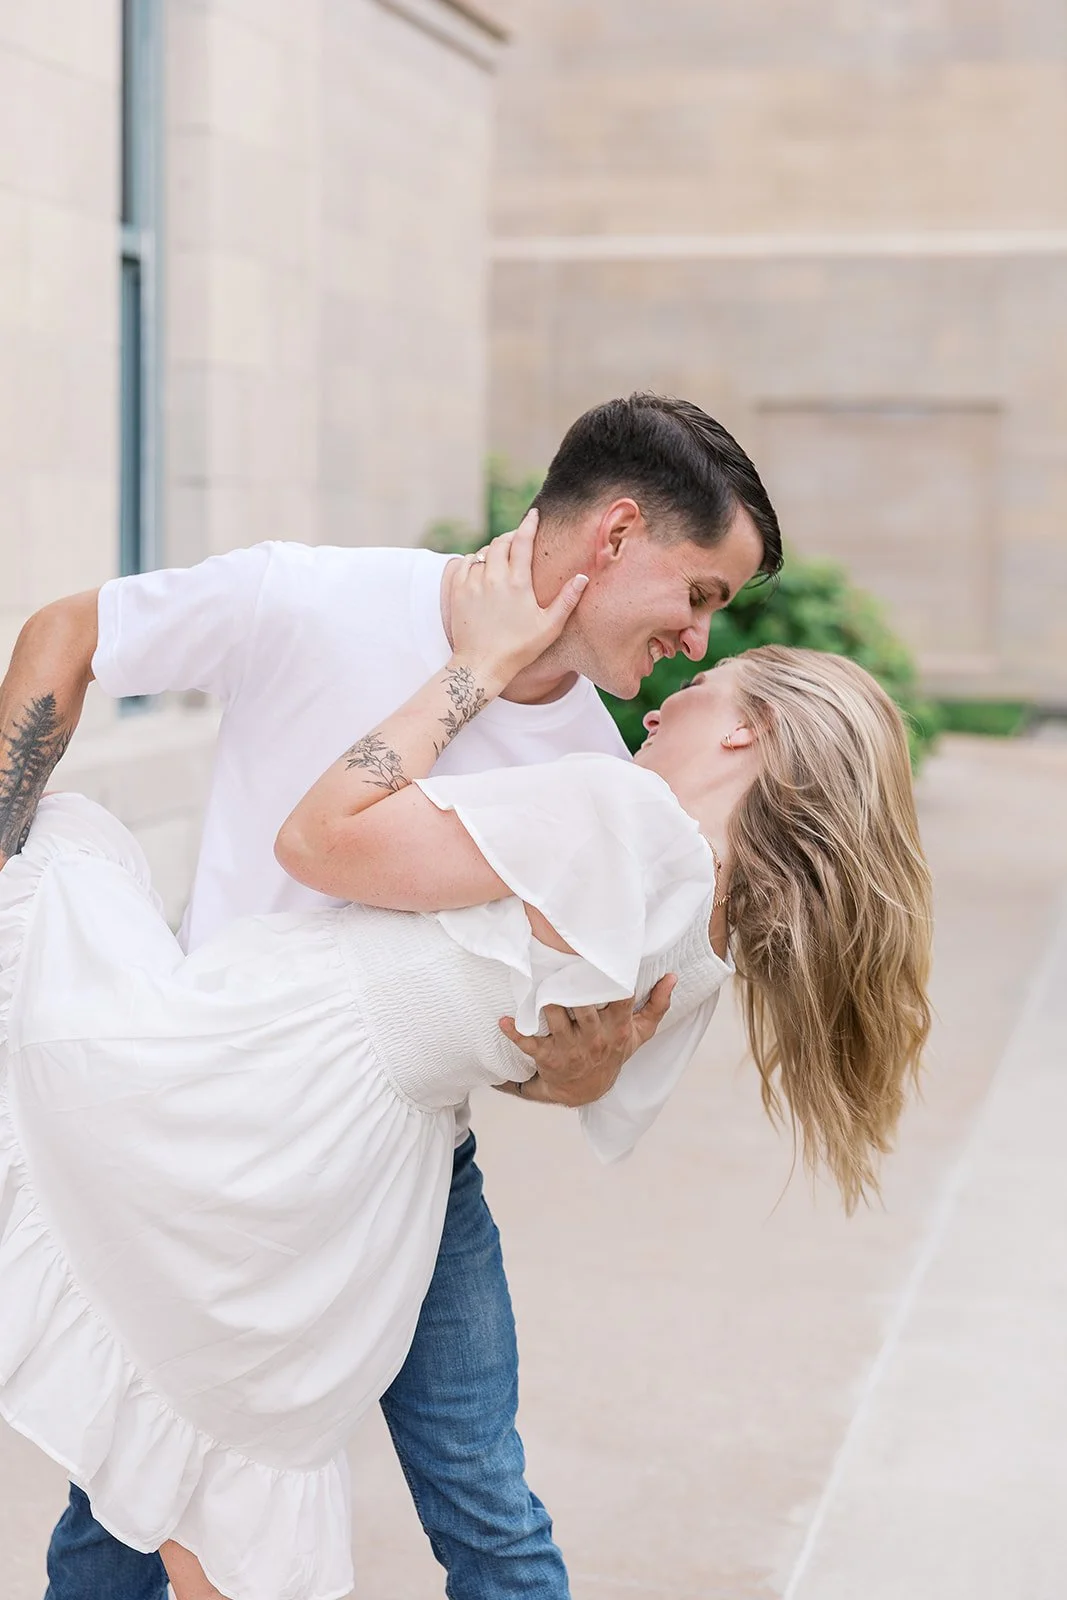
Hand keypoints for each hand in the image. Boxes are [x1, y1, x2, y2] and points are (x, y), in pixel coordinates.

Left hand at [450, 509, 587, 690]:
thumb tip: (582, 577)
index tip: (534, 514)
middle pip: (501, 542)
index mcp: (517, 583)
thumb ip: (567, 600)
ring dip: (493, 550)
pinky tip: (481, 567)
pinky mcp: (457, 591)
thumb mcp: (549, 627)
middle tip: (519, 539)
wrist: (481, 665)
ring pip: (482, 552)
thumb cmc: (519, 649)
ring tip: (502, 557)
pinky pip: (464, 563)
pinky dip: (474, 560)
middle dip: (511, 536)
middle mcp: (493, 577)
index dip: (529, 524)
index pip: (523, 541)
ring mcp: (472, 583)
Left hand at [495, 975, 676, 1107]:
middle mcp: (595, 1039)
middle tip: (560, 959)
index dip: (613, 980)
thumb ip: (657, 1005)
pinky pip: (529, 1045)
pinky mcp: (548, 1058)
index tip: (604, 958)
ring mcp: (570, 1049)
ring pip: (556, 1021)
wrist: (586, 1091)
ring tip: (536, 980)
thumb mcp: (640, 1034)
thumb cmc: (614, 1053)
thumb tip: (672, 977)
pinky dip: (515, 1033)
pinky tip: (503, 1020)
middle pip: (583, 1008)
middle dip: (573, 987)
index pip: (619, 1001)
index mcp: (618, 1029)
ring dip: (544, 1003)